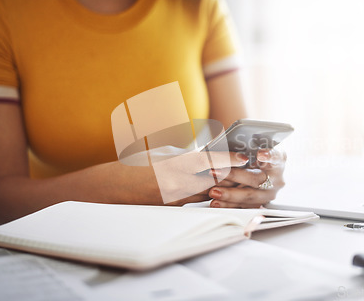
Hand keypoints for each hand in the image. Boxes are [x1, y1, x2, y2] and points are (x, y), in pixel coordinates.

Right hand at [121, 147, 247, 204]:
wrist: (114, 188)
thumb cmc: (136, 166)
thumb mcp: (163, 154)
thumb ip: (187, 155)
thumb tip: (208, 155)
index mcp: (175, 165)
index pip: (209, 162)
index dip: (229, 160)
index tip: (243, 158)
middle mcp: (178, 184)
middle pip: (215, 181)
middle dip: (233, 176)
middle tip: (249, 170)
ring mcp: (177, 199)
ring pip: (209, 194)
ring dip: (225, 187)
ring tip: (240, 180)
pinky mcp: (175, 209)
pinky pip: (198, 203)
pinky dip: (210, 196)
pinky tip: (219, 192)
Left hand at [207, 148, 286, 207]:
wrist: (255, 166)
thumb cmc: (251, 153)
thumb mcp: (251, 146)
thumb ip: (243, 146)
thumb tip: (224, 139)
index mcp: (279, 159)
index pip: (276, 156)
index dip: (269, 155)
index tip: (260, 154)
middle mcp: (278, 177)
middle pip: (257, 179)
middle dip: (235, 175)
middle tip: (216, 171)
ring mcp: (270, 192)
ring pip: (250, 195)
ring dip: (229, 194)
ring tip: (213, 190)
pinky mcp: (259, 203)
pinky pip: (243, 206)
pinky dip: (228, 204)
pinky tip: (215, 202)